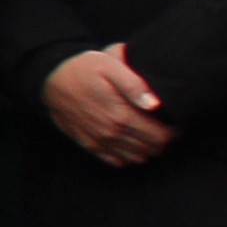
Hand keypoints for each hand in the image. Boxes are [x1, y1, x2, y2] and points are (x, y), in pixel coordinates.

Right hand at [46, 44, 171, 168]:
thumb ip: (135, 85)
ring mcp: (99, 141)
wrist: (49, 78)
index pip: (160, 136)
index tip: (176, 121)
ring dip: (147, 149)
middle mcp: (111, 133)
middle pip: (151, 149)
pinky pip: (116, 161)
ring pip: (136, 158)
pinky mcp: (89, 144)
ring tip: (149, 133)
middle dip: (163, 140)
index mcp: (121, 115)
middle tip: (165, 126)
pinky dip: (128, 156)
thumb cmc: (83, 68)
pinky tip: (130, 142)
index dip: (174, 131)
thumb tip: (156, 104)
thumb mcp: (110, 66)